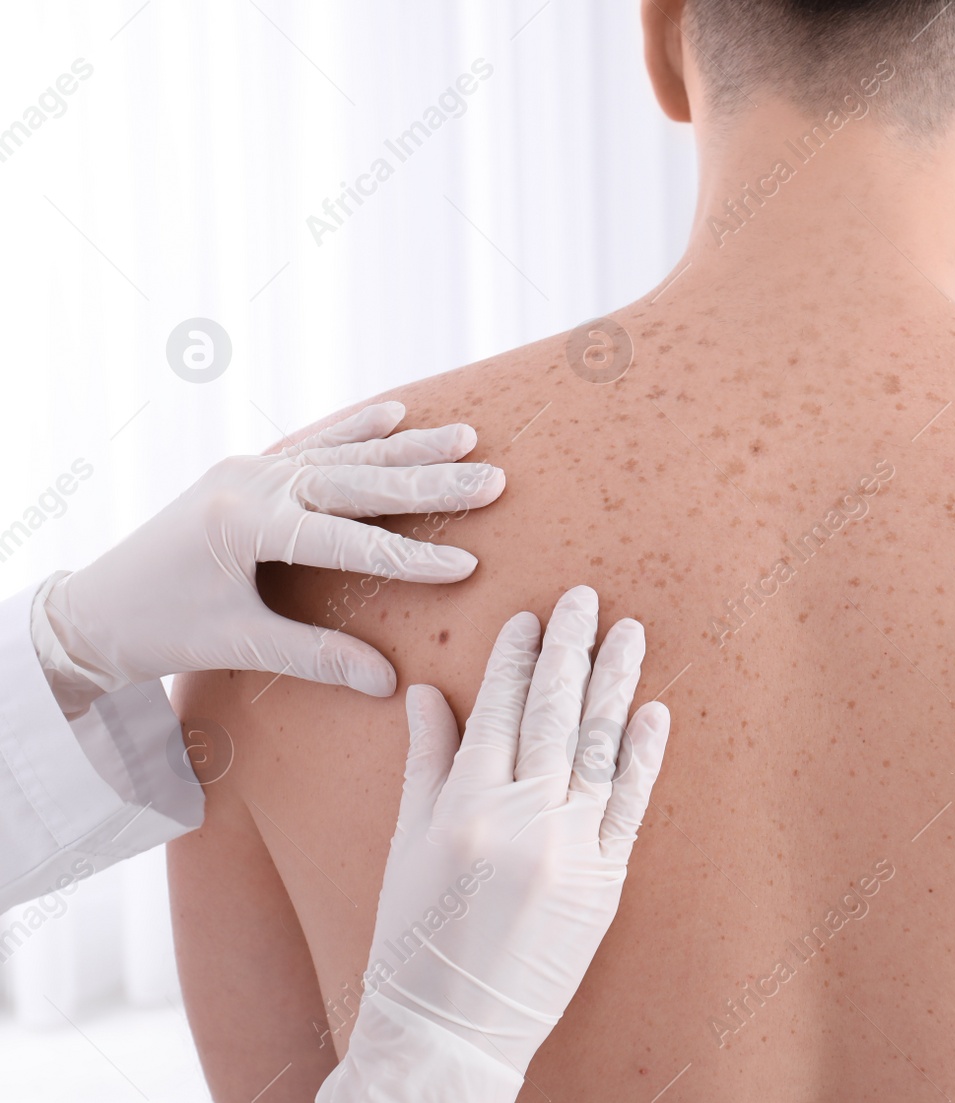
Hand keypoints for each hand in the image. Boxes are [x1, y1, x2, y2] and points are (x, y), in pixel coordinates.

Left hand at [38, 401, 502, 708]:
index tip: (466, 563)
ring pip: (341, 454)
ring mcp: (247, 469)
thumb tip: (388, 681)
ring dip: (406, 448)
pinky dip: (356, 429)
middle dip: (427, 484)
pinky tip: (397, 413)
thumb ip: (316, 657)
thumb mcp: (238, 645)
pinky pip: (312, 444)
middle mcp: (247, 483)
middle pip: (354, 481)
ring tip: (466, 438)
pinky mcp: (247, 469)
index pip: (344, 541)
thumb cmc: (161, 630)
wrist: (93, 606)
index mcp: (241, 525)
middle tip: (490, 478)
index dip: (407, 558)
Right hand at [321, 588, 669, 1100]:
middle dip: (570, 650)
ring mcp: (568, 847)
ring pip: (598, 747)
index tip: (532, 617)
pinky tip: (654, 712)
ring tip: (628, 633)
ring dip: (615, 684)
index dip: (518, 658)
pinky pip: (629, 805)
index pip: (499, 709)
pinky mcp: (604, 880)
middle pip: (553, 715)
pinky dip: (643, 756)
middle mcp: (519, 817)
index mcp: (464, 805)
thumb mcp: (408, 845)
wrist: (452, 1028)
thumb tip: (427, 693)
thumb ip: (426, 764)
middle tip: (586, 598)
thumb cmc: (415, 938)